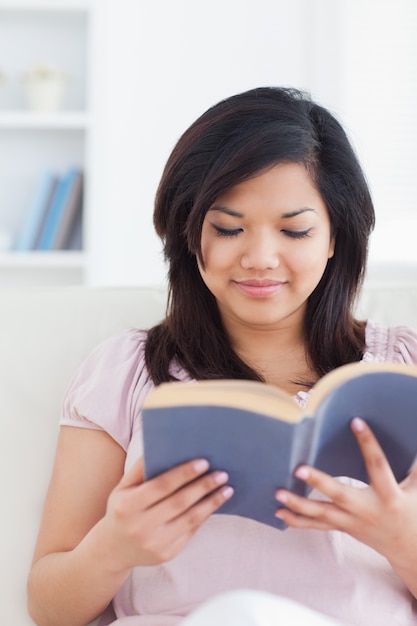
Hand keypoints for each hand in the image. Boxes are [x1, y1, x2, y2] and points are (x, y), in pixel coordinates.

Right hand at [100, 457, 233, 569]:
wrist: (113, 549)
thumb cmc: (122, 509)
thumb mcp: (123, 487)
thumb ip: (140, 468)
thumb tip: (164, 447)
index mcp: (128, 505)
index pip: (161, 486)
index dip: (184, 473)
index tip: (204, 462)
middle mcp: (140, 526)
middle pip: (179, 502)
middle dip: (203, 486)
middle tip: (222, 474)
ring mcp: (154, 543)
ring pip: (190, 519)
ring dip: (212, 502)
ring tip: (227, 489)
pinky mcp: (166, 555)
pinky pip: (190, 532)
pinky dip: (205, 516)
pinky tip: (215, 503)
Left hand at [275, 418, 416, 576]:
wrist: (407, 549)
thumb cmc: (411, 512)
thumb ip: (416, 468)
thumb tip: (416, 441)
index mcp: (389, 495)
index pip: (377, 465)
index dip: (368, 443)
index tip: (355, 422)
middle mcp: (367, 510)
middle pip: (340, 495)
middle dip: (319, 482)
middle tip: (298, 468)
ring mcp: (352, 521)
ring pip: (322, 514)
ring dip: (298, 504)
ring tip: (278, 493)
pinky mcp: (342, 527)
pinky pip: (317, 526)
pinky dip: (297, 521)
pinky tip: (279, 512)